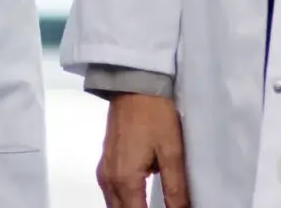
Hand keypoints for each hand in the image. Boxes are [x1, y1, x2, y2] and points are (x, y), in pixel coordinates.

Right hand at [98, 92, 189, 207]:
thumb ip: (175, 190)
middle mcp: (109, 179)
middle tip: (162, 207)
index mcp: (126, 180)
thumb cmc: (155, 116)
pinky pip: (111, 193)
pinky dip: (125, 202)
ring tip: (151, 206)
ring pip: (114, 205)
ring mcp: (105, 170)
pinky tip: (138, 200)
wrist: (134, 84)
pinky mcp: (106, 161)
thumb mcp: (172, 154)